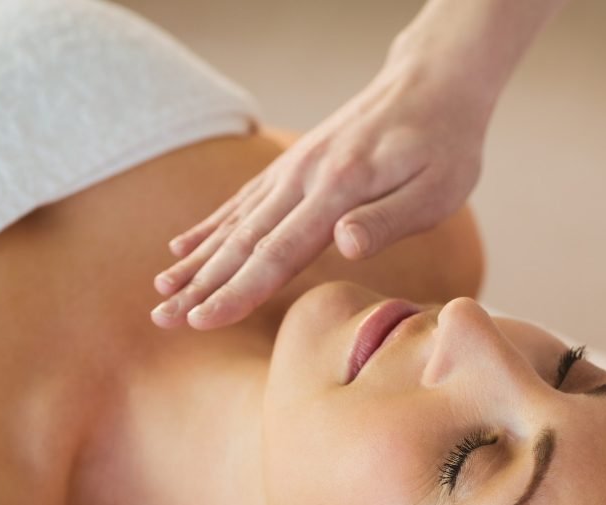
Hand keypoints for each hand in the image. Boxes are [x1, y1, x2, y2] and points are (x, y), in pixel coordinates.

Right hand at [150, 59, 488, 329]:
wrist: (433, 82)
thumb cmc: (445, 144)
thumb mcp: (437, 188)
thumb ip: (387, 219)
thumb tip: (344, 246)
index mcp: (338, 189)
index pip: (278, 252)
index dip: (238, 290)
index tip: (201, 320)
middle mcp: (303, 177)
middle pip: (244, 242)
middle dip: (202, 284)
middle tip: (162, 319)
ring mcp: (293, 169)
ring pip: (235, 222)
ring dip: (197, 258)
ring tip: (161, 287)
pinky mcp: (293, 165)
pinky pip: (242, 200)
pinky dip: (210, 224)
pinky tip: (184, 243)